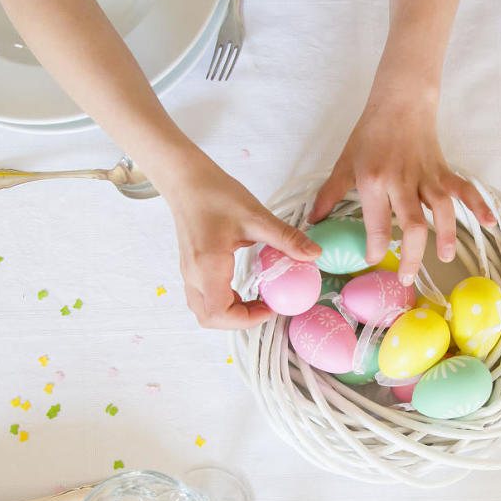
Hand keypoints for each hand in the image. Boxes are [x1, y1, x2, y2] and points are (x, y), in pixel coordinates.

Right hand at [159, 157, 319, 328]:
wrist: (186, 180)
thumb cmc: (216, 194)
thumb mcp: (256, 216)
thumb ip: (286, 238)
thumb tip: (315, 254)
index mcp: (208, 265)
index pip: (219, 313)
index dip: (246, 319)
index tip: (270, 307)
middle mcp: (194, 274)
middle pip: (210, 318)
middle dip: (240, 321)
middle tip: (266, 307)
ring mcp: (189, 272)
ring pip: (205, 311)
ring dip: (231, 313)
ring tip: (257, 299)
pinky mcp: (191, 268)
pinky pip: (204, 298)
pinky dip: (224, 302)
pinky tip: (244, 287)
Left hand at [309, 93, 495, 285]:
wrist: (399, 102)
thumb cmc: (370, 133)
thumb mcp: (344, 163)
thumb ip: (329, 194)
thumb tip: (313, 221)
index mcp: (374, 181)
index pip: (377, 223)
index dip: (376, 247)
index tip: (373, 260)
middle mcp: (402, 181)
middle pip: (412, 225)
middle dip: (411, 255)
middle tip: (407, 278)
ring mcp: (426, 176)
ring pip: (440, 210)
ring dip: (445, 235)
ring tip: (444, 258)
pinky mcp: (443, 170)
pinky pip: (463, 188)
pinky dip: (478, 204)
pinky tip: (489, 222)